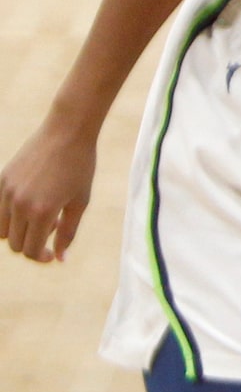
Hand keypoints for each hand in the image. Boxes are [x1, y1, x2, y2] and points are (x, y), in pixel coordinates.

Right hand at [0, 117, 95, 262]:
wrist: (67, 132)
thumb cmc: (80, 167)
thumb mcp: (80, 202)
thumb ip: (67, 233)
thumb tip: (59, 259)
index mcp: (41, 211)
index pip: (30, 250)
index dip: (41, 257)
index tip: (51, 253)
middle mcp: (19, 203)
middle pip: (14, 243)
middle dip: (32, 244)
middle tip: (53, 226)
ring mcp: (7, 191)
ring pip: (2, 230)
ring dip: (19, 231)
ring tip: (42, 215)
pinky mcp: (1, 180)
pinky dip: (11, 215)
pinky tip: (32, 202)